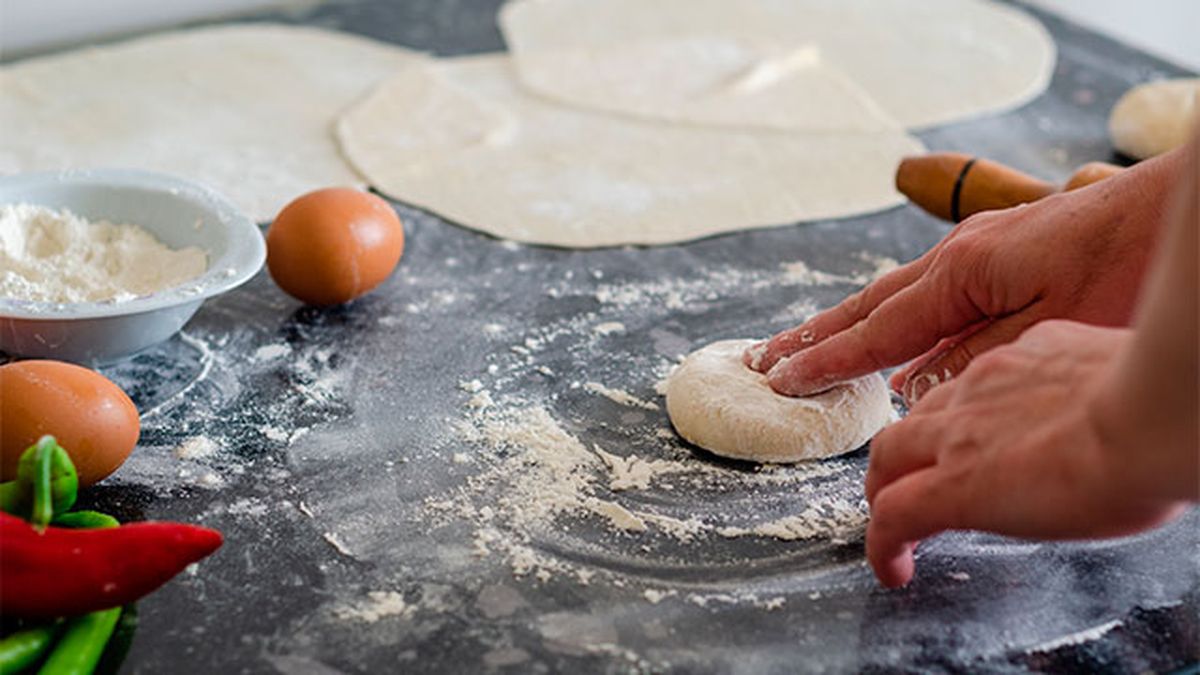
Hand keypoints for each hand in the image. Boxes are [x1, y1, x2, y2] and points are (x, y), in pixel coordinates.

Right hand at [745, 152, 1178, 401]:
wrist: (1172, 212)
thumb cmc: (1127, 269)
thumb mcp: (1046, 327)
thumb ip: (972, 356)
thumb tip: (913, 384)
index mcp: (960, 275)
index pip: (876, 331)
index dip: (826, 361)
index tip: (781, 381)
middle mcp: (956, 258)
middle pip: (868, 306)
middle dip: (814, 336)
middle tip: (765, 360)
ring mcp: (976, 251)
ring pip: (893, 296)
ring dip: (845, 325)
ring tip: (804, 347)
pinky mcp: (999, 251)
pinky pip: (926, 293)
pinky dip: (891, 318)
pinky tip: (890, 340)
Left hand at [863, 320, 1186, 587]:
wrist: (1150, 417)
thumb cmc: (1162, 402)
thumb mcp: (1121, 377)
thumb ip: (1095, 390)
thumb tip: (1115, 412)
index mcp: (1028, 356)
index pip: (974, 385)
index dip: (958, 416)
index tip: (965, 438)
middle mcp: (982, 385)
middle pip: (918, 416)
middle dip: (902, 453)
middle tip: (902, 483)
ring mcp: (959, 432)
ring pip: (890, 456)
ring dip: (886, 490)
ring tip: (892, 528)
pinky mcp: (952, 484)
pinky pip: (895, 515)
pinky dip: (884, 543)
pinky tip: (893, 568)